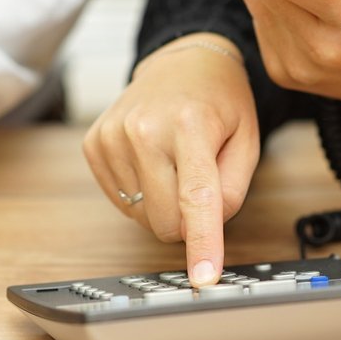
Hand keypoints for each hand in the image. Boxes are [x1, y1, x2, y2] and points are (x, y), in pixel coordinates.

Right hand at [83, 34, 259, 285]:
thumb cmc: (218, 101)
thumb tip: (203, 229)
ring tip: (174, 163)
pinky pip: (120, 201)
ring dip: (162, 204)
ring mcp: (112, 136)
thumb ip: (233, 190)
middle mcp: (143, 128)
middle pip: (164, 220)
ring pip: (141, 215)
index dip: (202, 243)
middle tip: (199, 187)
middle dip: (186, 221)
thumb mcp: (246, 139)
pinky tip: (151, 162)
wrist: (179, 62)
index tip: (203, 277)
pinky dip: (141, 194)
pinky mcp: (94, 145)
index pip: (196, 197)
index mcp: (189, 124)